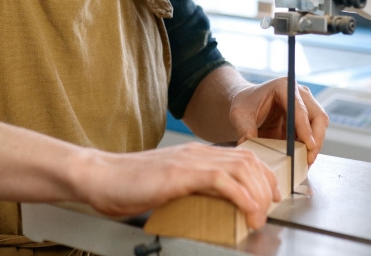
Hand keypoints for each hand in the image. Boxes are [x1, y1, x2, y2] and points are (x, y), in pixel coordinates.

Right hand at [76, 143, 279, 229]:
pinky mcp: (179, 174)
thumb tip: (215, 206)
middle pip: (248, 160)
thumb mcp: (168, 187)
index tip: (270, 196)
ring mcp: (188, 161)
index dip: (263, 175)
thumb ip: (192, 190)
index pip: (242, 156)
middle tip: (271, 209)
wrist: (99, 177)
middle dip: (267, 186)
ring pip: (241, 168)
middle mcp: (196, 153)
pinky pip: (222, 180)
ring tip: (259, 216)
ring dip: (258, 194)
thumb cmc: (127, 186)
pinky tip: (247, 211)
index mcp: (195, 154)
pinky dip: (242, 196)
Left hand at [227, 78, 327, 164]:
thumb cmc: (245, 104)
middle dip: (316, 139)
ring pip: (320, 126)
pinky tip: (302, 160)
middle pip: (318, 116)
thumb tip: (250, 146)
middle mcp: (300, 94)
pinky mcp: (306, 119)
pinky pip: (314, 134)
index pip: (299, 108)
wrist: (248, 103)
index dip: (305, 127)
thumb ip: (244, 129)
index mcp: (283, 86)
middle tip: (309, 159)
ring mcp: (306, 105)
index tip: (308, 145)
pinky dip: (310, 148)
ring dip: (315, 146)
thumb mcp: (239, 114)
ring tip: (305, 163)